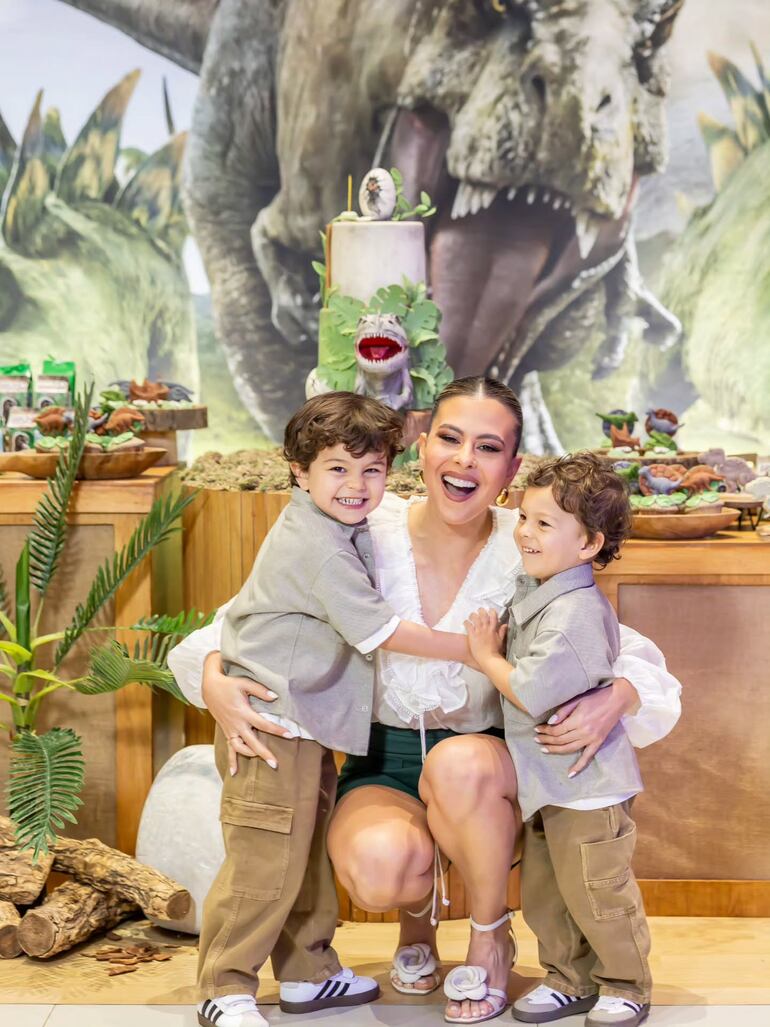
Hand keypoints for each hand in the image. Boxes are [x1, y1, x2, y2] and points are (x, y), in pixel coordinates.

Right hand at [201, 651, 290, 773]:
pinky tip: (234, 773)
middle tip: (276, 764)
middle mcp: (237, 724)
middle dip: (264, 754)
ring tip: (263, 760)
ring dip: (251, 755)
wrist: (210, 688)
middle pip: (252, 743)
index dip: (277, 730)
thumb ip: (261, 691)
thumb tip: (275, 697)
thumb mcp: (245, 683)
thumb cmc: (229, 684)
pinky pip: (229, 749)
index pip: (263, 724)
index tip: (290, 735)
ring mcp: (230, 730)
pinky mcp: (226, 732)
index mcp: (243, 712)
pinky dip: (231, 761)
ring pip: (240, 748)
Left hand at [464, 608, 505, 664]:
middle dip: (480, 611)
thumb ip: (502, 632)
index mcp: (493, 629)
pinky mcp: (472, 635)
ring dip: (472, 615)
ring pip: (474, 617)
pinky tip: (466, 623)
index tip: (489, 611)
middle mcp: (486, 628)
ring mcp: (478, 631)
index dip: (491, 611)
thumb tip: (505, 625)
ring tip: (471, 616)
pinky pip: (468, 625)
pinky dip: (466, 622)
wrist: (488, 658)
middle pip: (483, 614)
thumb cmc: (494, 651)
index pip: (493, 615)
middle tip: (479, 612)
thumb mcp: (500, 640)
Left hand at [534, 678, 637, 776]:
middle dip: (547, 740)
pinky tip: (570, 774)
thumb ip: (563, 712)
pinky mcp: (598, 742)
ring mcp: (592, 739)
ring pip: (570, 749)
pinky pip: (587, 757)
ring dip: (555, 750)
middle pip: (561, 740)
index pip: (557, 730)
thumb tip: (550, 723)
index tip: (537, 729)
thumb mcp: (577, 700)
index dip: (545, 730)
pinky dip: (579, 767)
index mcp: (578, 720)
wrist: (617, 699)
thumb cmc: (596, 697)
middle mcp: (584, 732)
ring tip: (544, 749)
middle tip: (537, 739)